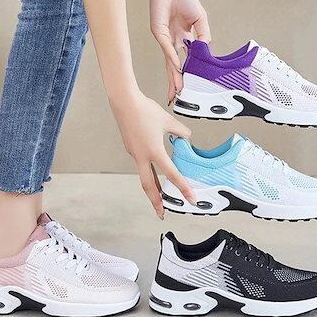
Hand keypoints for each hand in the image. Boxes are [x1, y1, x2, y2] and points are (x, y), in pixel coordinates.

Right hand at [111, 91, 195, 218]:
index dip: (183, 188)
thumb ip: (180, 132)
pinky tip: (153, 168)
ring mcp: (134, 153)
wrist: (125, 102)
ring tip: (160, 197)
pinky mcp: (131, 148)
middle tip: (162, 214)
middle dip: (155, 202)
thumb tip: (186, 138)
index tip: (191, 200)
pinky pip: (141, 163)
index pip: (172, 174)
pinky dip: (148, 171)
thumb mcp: (168, 121)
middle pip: (148, 185)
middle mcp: (142, 156)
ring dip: (151, 188)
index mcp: (154, 151)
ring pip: (143, 175)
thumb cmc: (145, 110)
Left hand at [149, 0, 210, 102]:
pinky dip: (174, 59)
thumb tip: (206, 50)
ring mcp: (165, 39)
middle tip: (177, 100)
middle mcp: (172, 43)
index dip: (187, 75)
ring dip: (174, 78)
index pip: (185, 62)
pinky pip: (168, 48)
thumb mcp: (200, 19)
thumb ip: (203, 35)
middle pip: (175, 68)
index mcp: (181, 40)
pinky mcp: (159, 32)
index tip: (190, 88)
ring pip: (170, 63)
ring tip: (176, 92)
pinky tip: (178, 70)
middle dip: (177, 84)